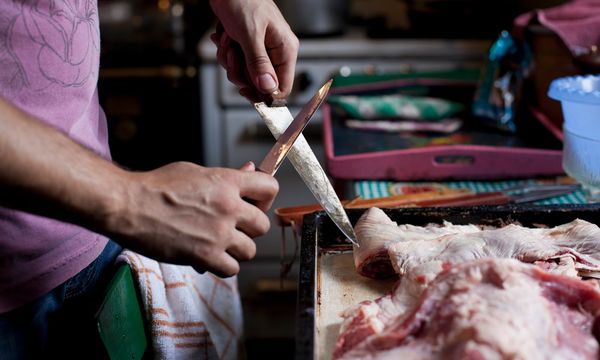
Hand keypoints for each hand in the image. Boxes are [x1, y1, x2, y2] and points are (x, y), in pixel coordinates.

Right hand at [107, 161, 278, 276]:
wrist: (128, 205)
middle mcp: (228, 207)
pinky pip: (232, 269)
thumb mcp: (194, 171)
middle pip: (263, 225)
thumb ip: (225, 176)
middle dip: (249, 228)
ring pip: (250, 250)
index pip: (270, 187)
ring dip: (235, 249)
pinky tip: (208, 257)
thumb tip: (249, 170)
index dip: (264, 198)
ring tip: (217, 243)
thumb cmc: (155, 187)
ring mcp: (219, 233)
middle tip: (232, 227)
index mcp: (226, 182)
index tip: (253, 204)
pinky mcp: (206, 256)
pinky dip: (222, 266)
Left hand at [209, 0, 298, 101]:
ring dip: (229, 60)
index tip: (246, 91)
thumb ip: (259, 64)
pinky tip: (224, 36)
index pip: (283, 86)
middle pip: (259, 83)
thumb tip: (267, 89)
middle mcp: (275, 53)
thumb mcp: (250, 35)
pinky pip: (235, 63)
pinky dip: (225, 52)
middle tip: (232, 54)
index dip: (264, 93)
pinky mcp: (246, 48)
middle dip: (239, 71)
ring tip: (227, 40)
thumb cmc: (243, 0)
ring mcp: (260, 51)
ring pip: (244, 74)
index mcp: (285, 49)